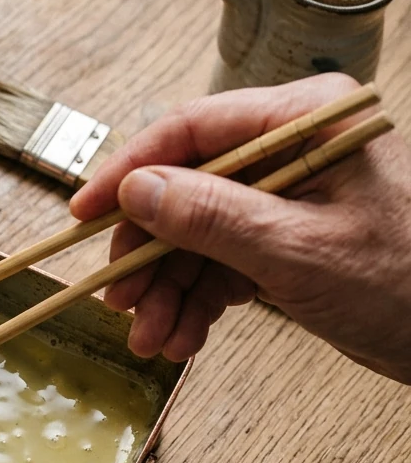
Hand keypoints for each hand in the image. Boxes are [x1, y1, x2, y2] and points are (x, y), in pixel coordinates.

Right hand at [69, 73, 410, 383]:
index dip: (129, 172)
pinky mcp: (283, 242)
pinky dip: (196, 304)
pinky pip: (218, 266)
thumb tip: (136, 190)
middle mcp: (289, 152)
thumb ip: (211, 216)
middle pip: (184, 191)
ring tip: (152, 339)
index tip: (85, 214)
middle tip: (121, 301)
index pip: (191, 130)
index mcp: (304, 122)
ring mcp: (284, 199)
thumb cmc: (410, 284)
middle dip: (149, 256)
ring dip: (167, 292)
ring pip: (195, 238)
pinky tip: (183, 338)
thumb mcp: (297, 250)